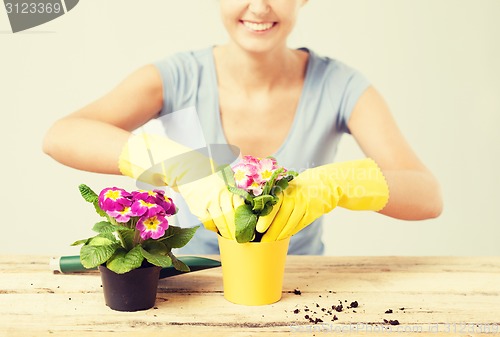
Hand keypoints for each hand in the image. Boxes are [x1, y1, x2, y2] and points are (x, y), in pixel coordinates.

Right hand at [177, 167, 243, 239]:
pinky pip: (206, 220)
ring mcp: (208, 201)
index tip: (246, 225)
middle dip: (235, 228)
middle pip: (231, 216)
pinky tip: (214, 229)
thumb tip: (241, 199)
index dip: (243, 217)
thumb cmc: (207, 170)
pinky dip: (211, 226)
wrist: (188, 169)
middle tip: (239, 236)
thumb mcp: (224, 174)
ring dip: (225, 230)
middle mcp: (220, 195)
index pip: (239, 206)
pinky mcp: (197, 206)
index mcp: (228, 187)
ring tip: (228, 236)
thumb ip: (232, 186)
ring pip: (220, 220)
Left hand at [260, 158, 388, 241]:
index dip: (264, 220)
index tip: (257, 230)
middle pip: (279, 219)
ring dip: (279, 235)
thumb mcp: (288, 187)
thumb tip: (259, 214)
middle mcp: (293, 198)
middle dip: (269, 232)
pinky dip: (291, 231)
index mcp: (284, 190)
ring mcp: (304, 206)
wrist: (326, 183)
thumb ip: (276, 199)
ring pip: (289, 225)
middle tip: (261, 241)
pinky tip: (284, 235)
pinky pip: (299, 225)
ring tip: (270, 241)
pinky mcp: (313, 212)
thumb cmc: (301, 187)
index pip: (271, 207)